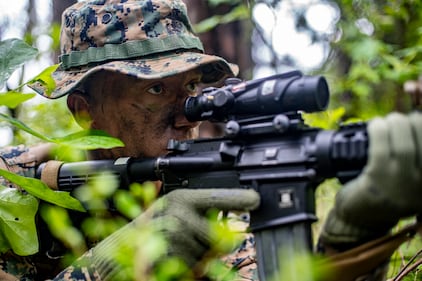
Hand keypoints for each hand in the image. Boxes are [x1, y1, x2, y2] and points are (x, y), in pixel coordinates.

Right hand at [63, 188, 259, 280]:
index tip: (257, 199)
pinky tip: (169, 260)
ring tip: (174, 252)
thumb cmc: (151, 236)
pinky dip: (186, 271)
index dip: (238, 198)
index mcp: (181, 199)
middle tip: (187, 243)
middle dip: (211, 248)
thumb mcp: (177, 223)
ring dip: (197, 262)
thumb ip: (204, 225)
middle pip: (218, 237)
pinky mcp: (167, 253)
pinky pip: (193, 269)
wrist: (115, 255)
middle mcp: (177, 210)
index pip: (217, 197)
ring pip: (206, 256)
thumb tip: (232, 233)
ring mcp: (171, 232)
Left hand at [320, 112, 421, 243]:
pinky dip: (378, 131)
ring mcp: (401, 184)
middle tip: (399, 120)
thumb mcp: (410, 181)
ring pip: (404, 146)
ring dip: (394, 125)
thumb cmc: (387, 193)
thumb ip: (416, 160)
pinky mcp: (378, 180)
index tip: (417, 119)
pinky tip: (375, 126)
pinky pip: (381, 149)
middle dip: (412, 123)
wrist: (360, 219)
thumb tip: (415, 122)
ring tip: (386, 122)